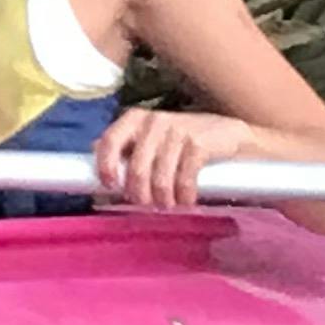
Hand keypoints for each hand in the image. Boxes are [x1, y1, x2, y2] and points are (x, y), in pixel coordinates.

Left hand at [90, 106, 252, 210]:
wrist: (233, 136)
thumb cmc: (186, 141)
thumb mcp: (153, 138)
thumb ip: (126, 144)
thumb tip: (91, 153)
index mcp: (137, 119)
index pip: (110, 141)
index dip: (106, 166)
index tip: (111, 186)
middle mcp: (155, 122)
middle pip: (136, 169)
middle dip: (140, 194)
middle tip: (148, 205)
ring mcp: (178, 131)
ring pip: (159, 178)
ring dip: (164, 200)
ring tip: (169, 205)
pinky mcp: (199, 144)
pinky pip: (184, 179)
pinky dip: (184, 196)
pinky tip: (187, 201)